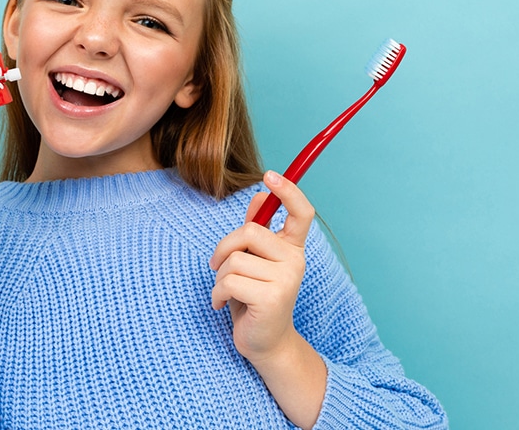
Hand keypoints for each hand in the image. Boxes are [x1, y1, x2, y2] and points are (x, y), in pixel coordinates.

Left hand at [209, 170, 314, 365]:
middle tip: (218, 266)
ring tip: (226, 292)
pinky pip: (229, 281)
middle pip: (250, 231)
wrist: (264, 343)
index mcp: (292, 248)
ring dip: (219, 277)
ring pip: (234, 259)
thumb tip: (258, 197)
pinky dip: (217, 294)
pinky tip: (222, 305)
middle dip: (224, 248)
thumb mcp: (253, 261)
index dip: (288, 191)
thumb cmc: (253, 298)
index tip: (270, 175)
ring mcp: (287, 280)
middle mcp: (295, 261)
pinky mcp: (272, 298)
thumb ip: (256, 231)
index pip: (301, 213)